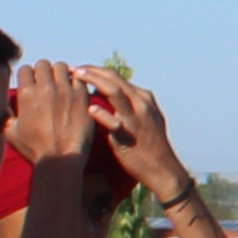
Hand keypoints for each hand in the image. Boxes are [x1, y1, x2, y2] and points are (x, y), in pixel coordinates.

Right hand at [7, 61, 101, 166]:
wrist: (60, 159)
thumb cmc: (34, 149)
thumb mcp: (11, 132)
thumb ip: (7, 115)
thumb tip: (4, 107)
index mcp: (27, 94)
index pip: (26, 69)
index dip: (28, 75)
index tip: (32, 83)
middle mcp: (46, 88)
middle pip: (44, 64)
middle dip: (44, 71)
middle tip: (47, 81)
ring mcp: (66, 91)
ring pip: (62, 67)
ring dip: (60, 73)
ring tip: (61, 83)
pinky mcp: (82, 97)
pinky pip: (80, 79)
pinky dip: (76, 81)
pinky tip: (74, 89)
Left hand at [85, 69, 192, 209]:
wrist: (163, 169)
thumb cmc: (150, 146)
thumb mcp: (146, 118)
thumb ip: (128, 105)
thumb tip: (102, 94)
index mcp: (144, 98)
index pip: (117, 77)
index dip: (96, 71)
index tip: (79, 70)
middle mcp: (141, 104)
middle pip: (114, 79)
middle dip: (92, 71)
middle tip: (73, 68)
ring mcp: (135, 119)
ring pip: (114, 92)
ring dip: (94, 81)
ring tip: (77, 77)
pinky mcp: (129, 136)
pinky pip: (114, 122)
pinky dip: (101, 114)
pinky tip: (89, 109)